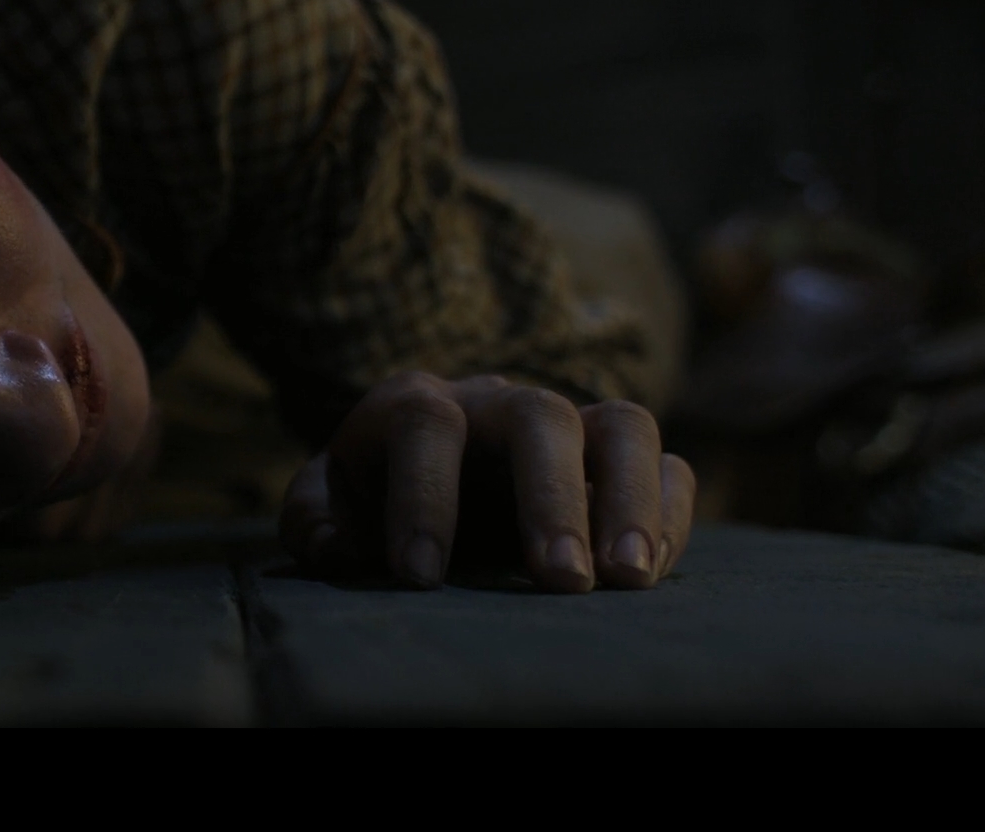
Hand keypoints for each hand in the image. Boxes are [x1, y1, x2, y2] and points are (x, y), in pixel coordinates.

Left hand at [279, 373, 694, 591]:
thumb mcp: (324, 509)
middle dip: (550, 497)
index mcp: (413, 406)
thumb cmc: (366, 501)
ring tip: (628, 579)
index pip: (424, 424)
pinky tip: (648, 575)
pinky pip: (666, 465)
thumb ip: (315, 524)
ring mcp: (566, 425)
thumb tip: (339, 549)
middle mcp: (496, 403)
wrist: (411, 479)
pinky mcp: (614, 461)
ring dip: (631, 499)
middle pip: (539, 415)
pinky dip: (669, 514)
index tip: (420, 578)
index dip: (422, 497)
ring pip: (622, 424)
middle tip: (560, 580)